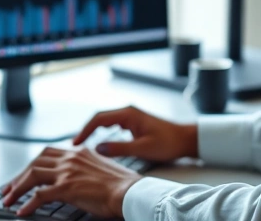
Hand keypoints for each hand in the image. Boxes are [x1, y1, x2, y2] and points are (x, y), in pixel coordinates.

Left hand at [1, 145, 140, 218]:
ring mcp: (68, 172)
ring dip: (17, 188)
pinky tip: (22, 211)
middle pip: (35, 162)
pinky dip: (28, 203)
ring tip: (8, 200)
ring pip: (32, 175)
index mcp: (79, 152)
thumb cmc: (121, 185)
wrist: (130, 192)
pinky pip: (40, 195)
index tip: (22, 175)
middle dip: (18, 176)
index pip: (47, 153)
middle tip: (8, 189)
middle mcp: (71, 158)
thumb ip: (85, 168)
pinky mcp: (67, 187)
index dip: (31, 165)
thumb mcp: (100, 168)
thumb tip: (75, 177)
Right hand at [73, 105, 197, 161]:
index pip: (99, 119)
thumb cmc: (168, 143)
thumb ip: (119, 148)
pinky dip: (102, 131)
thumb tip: (98, 148)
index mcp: (128, 114)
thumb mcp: (142, 149)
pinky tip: (99, 141)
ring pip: (105, 120)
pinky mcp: (134, 122)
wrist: (185, 139)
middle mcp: (128, 112)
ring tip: (83, 143)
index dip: (85, 130)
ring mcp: (131, 116)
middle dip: (86, 130)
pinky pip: (113, 124)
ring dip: (93, 130)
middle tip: (75, 144)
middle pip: (100, 117)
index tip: (76, 142)